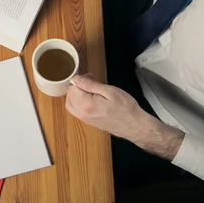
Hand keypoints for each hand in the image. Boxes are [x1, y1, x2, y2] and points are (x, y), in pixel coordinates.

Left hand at [66, 74, 183, 160]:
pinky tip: (90, 97)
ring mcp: (85, 119)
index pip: (72, 88)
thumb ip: (90, 84)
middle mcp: (82, 113)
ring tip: (90, 88)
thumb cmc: (125, 107)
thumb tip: (75, 79)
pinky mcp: (89, 122)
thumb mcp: (109, 91)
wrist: (134, 125)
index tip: (90, 76)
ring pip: (71, 104)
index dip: (80, 79)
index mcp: (86, 104)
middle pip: (69, 96)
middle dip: (77, 86)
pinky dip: (78, 102)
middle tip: (90, 80)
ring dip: (76, 94)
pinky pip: (76, 110)